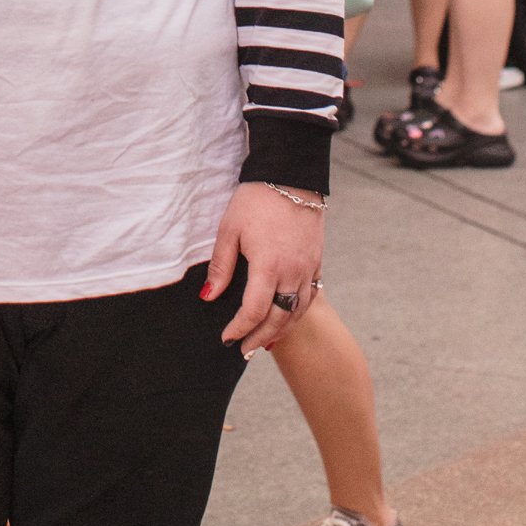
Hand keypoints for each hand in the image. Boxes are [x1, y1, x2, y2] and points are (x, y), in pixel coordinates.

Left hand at [201, 182, 323, 356]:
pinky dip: (297, 313)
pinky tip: (287, 317)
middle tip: (243, 350)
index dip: (239, 328)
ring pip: (298, 311)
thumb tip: (208, 297)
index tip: (226, 338)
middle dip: (259, 337)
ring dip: (280, 329)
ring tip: (263, 341)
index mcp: (269, 266)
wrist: (291, 175)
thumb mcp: (229, 229)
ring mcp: (309, 268)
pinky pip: (310, 296)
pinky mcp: (317, 261)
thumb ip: (221, 266)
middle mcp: (293, 272)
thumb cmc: (256, 200)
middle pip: (278, 318)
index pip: (254, 311)